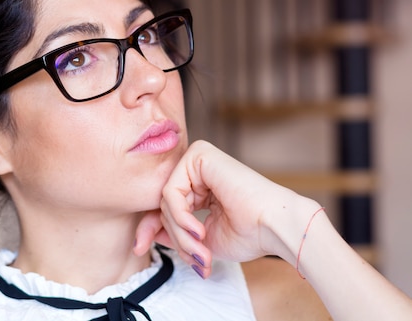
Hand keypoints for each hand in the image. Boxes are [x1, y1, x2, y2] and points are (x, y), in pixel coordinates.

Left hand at [134, 140, 309, 274]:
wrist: (275, 227)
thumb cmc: (248, 234)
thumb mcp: (201, 239)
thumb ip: (176, 232)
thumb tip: (150, 233)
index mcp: (200, 185)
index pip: (164, 205)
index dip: (150, 228)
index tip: (139, 249)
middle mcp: (197, 169)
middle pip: (163, 204)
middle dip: (174, 237)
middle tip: (195, 258)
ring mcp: (197, 159)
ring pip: (166, 201)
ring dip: (180, 233)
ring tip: (202, 249)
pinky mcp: (199, 155)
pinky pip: (171, 192)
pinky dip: (181, 217)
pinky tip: (200, 231)